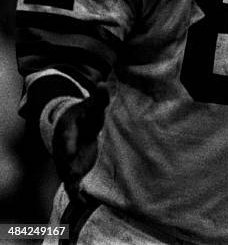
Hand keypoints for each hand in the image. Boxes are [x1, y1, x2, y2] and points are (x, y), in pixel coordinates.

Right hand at [52, 83, 108, 202]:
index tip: (70, 154)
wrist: (72, 126)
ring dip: (73, 183)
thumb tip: (103, 85)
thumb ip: (99, 98)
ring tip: (79, 196)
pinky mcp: (73, 170)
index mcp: (67, 130)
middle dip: (69, 168)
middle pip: (64, 160)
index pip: (66, 138)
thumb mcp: (91, 105)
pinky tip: (84, 202)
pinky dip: (77, 194)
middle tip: (74, 176)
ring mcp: (66, 161)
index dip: (68, 146)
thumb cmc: (85, 115)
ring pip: (67, 174)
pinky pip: (73, 184)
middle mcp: (64, 148)